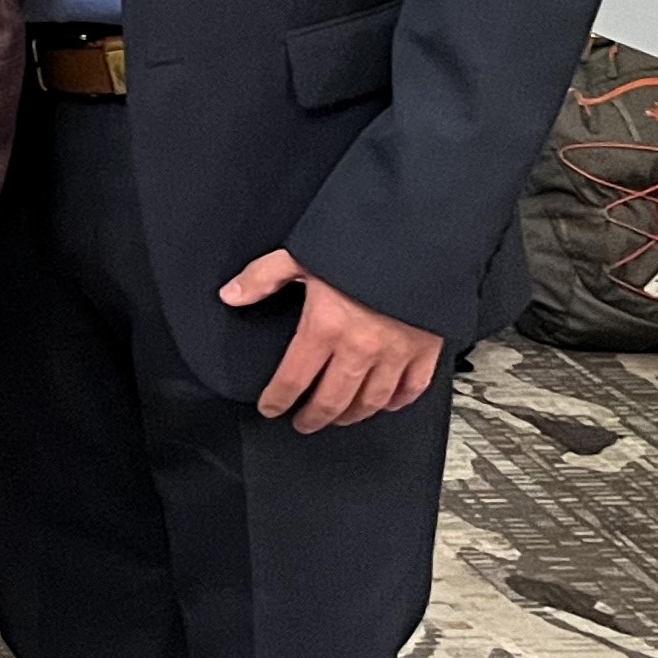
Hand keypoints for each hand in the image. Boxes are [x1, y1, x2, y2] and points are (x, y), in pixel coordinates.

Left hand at [221, 250, 444, 431]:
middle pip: (332, 400)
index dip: (278, 399)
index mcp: (325, 327)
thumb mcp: (302, 254)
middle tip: (303, 423)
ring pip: (371, 400)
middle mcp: (360, 348)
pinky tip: (387, 404)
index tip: (271, 408)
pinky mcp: (426, 348)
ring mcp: (396, 352)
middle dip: (314, 417)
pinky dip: (399, 400)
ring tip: (339, 418)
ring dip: (352, 414)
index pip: (293, 379)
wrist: (418, 233)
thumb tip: (232, 294)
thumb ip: (264, 277)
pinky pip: (413, 387)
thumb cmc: (361, 243)